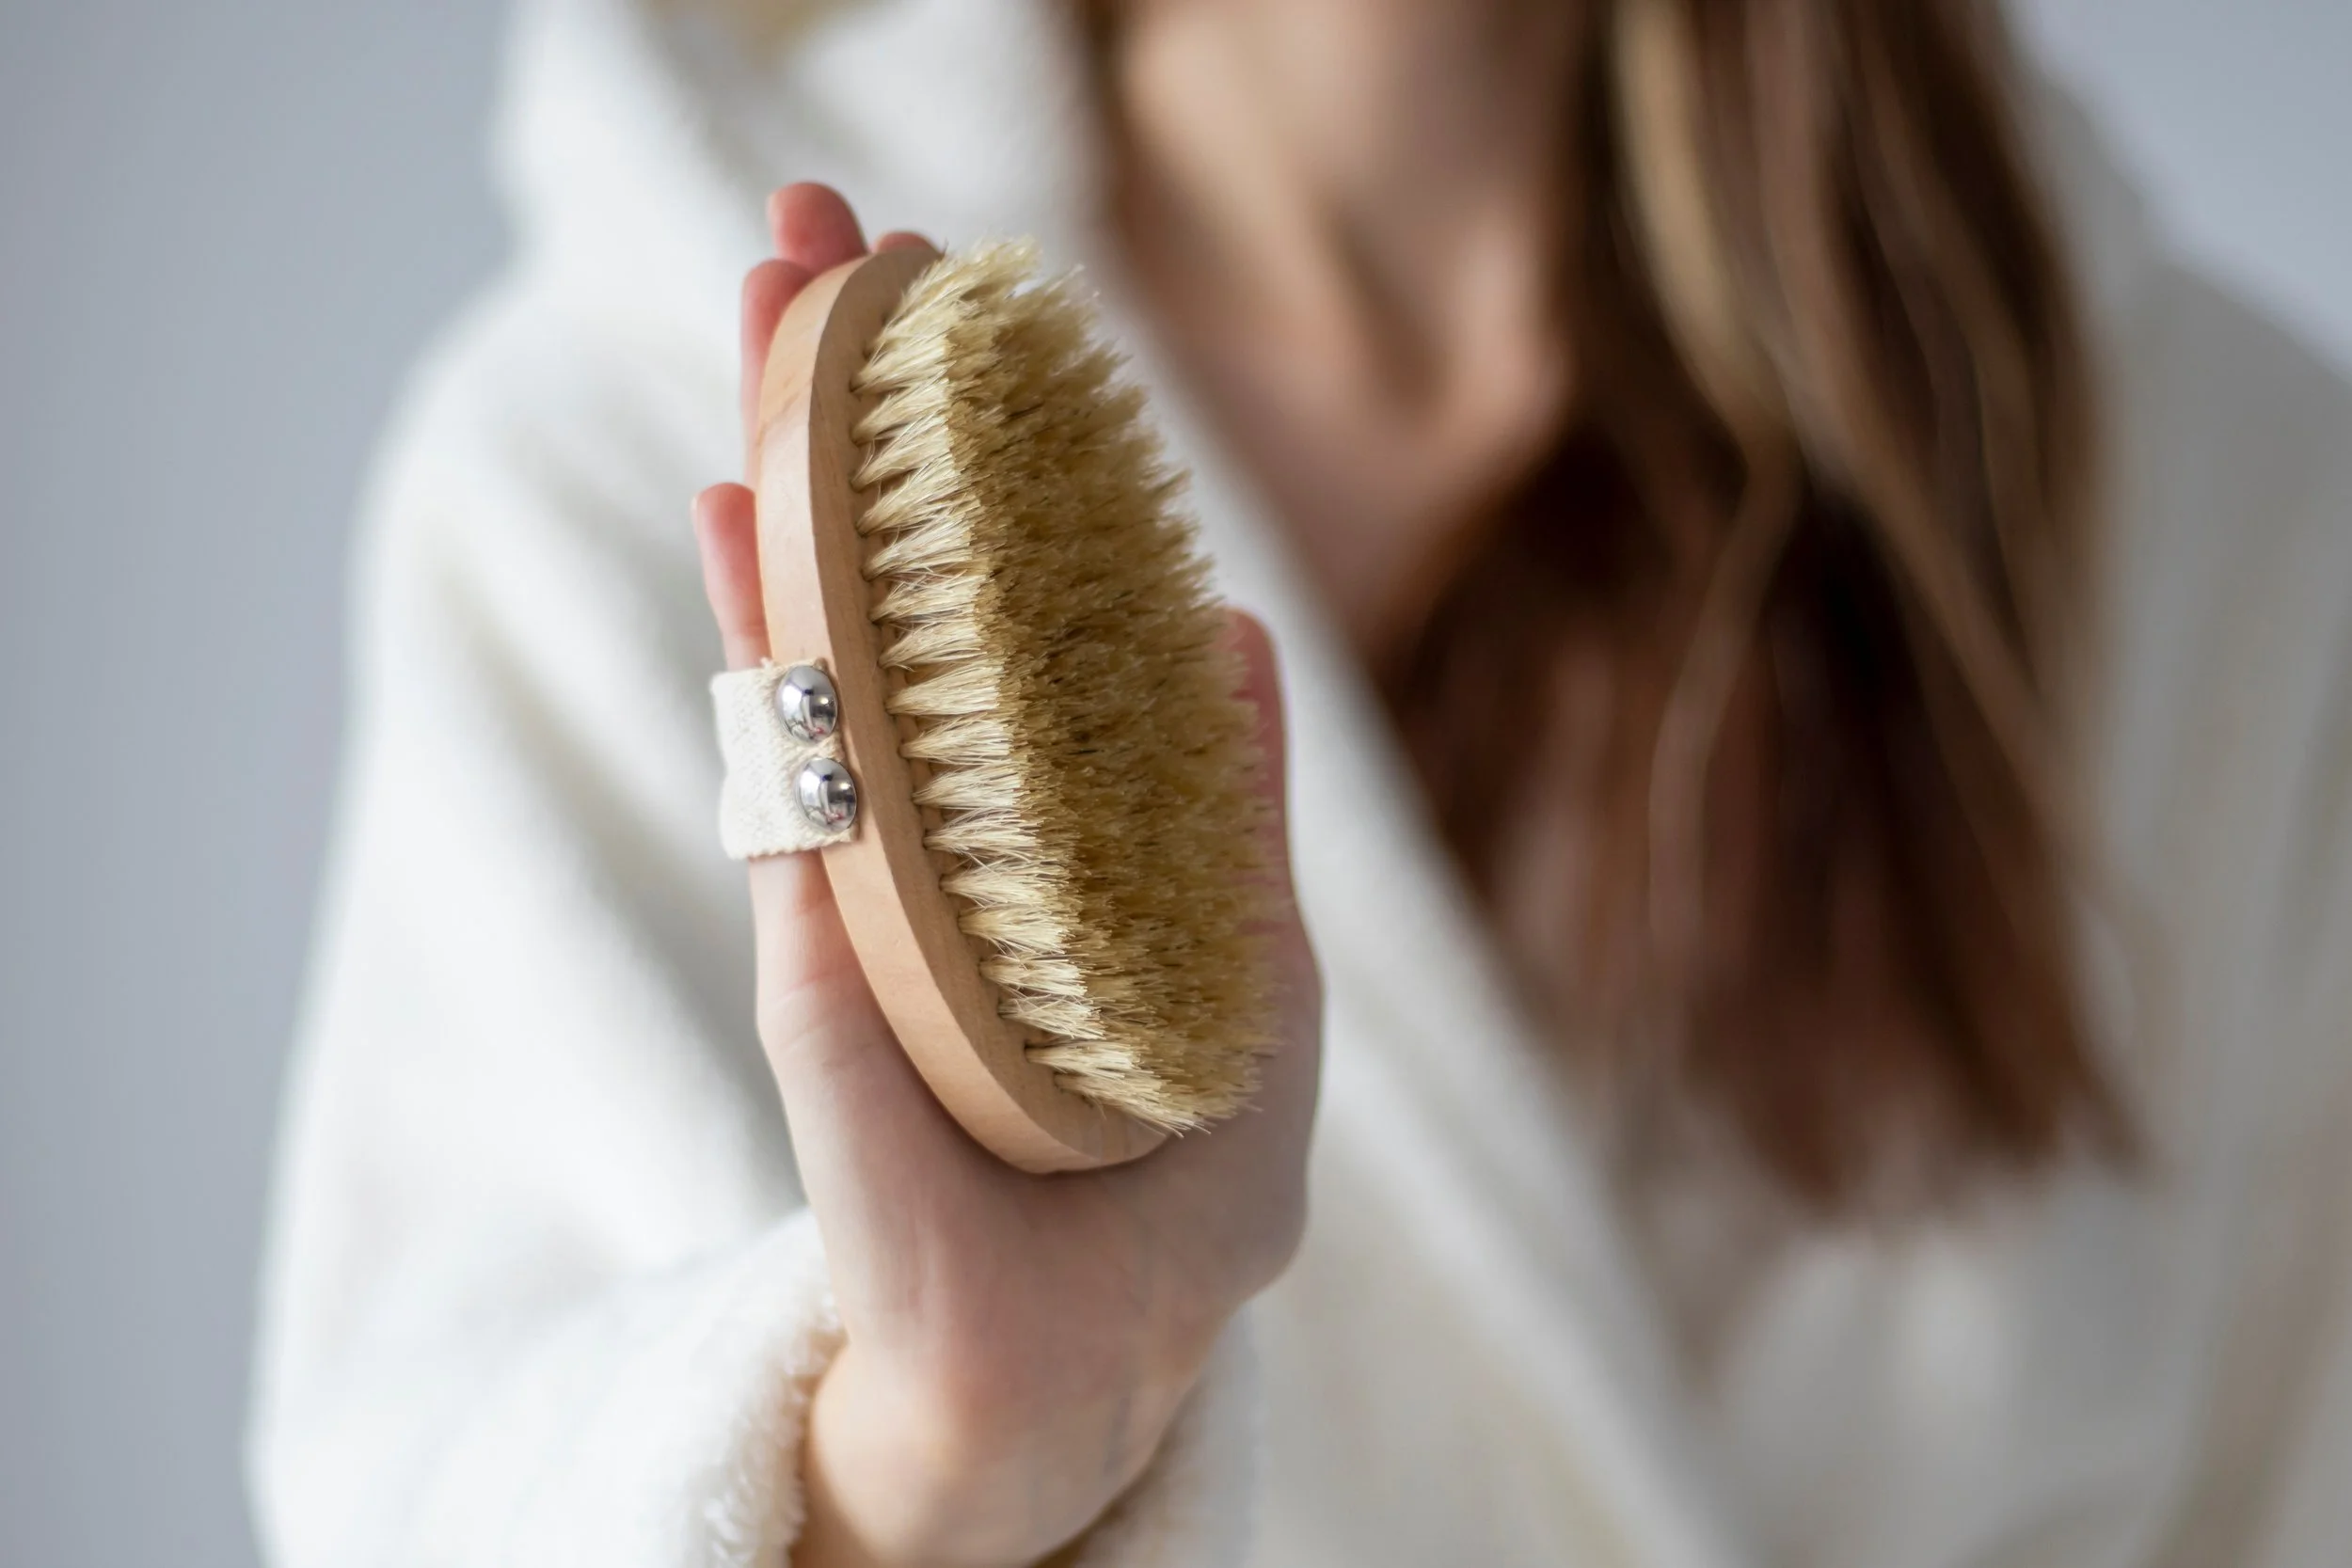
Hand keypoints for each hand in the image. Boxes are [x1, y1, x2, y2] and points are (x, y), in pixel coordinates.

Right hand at [692, 184, 1321, 1567]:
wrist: (1080, 1374)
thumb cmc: (1159, 1182)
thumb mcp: (1246, 969)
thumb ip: (1233, 807)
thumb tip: (1242, 628)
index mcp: (1014, 828)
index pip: (961, 604)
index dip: (944, 454)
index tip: (928, 290)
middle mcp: (914, 845)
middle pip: (857, 596)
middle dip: (829, 414)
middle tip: (798, 234)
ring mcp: (855, 918)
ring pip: (804, 676)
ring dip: (782, 499)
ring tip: (755, 337)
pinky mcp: (834, 1018)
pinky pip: (803, 835)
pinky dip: (779, 701)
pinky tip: (759, 562)